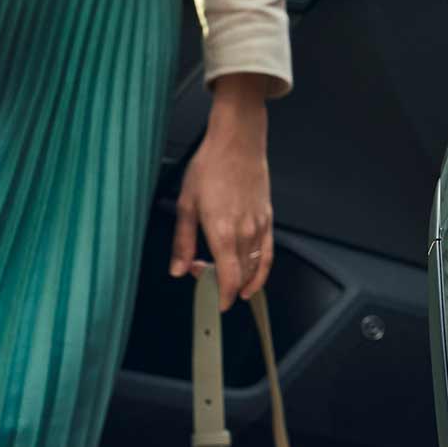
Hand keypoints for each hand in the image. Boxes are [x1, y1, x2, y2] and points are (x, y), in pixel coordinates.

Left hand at [172, 77, 273, 303]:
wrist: (237, 143)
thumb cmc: (210, 166)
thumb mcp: (186, 204)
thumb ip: (182, 242)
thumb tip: (178, 268)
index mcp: (222, 231)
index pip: (228, 278)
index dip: (224, 296)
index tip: (217, 303)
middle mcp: (244, 233)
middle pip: (241, 275)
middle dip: (224, 284)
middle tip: (205, 275)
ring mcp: (259, 226)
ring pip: (256, 267)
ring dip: (242, 280)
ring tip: (226, 278)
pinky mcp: (267, 219)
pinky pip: (269, 253)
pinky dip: (263, 270)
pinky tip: (254, 275)